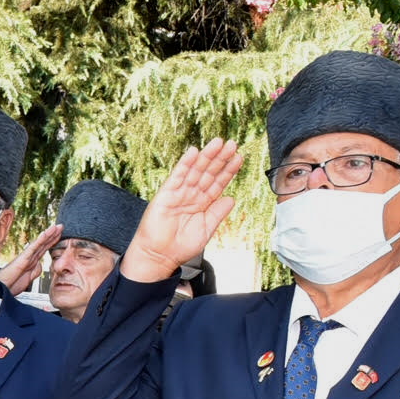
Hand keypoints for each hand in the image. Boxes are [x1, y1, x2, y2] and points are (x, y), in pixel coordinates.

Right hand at [0, 223, 62, 292]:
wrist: (0, 290)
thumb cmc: (10, 285)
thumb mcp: (29, 279)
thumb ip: (35, 271)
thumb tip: (41, 264)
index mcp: (31, 262)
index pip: (44, 249)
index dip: (52, 241)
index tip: (59, 235)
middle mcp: (29, 257)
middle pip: (43, 244)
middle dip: (52, 235)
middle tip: (60, 226)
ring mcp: (26, 257)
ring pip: (39, 243)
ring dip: (48, 234)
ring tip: (56, 227)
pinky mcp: (23, 258)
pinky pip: (33, 247)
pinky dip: (39, 240)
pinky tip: (45, 234)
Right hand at [124, 139, 244, 282]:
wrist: (160, 256)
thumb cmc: (181, 246)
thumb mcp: (207, 229)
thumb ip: (218, 213)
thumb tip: (232, 198)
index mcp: (203, 203)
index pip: (218, 183)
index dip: (228, 170)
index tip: (239, 157)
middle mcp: (192, 195)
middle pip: (208, 173)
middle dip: (220, 158)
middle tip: (231, 144)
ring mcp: (179, 193)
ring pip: (195, 171)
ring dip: (206, 156)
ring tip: (218, 143)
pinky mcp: (166, 194)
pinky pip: (177, 176)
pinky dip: (184, 164)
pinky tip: (193, 153)